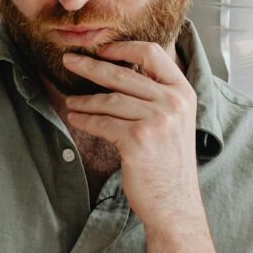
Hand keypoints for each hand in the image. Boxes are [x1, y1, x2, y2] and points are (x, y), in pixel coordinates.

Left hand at [60, 40, 202, 227]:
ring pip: (109, 100)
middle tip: (69, 60)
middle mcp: (173, 103)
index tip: (101, 50)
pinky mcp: (137, 140)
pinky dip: (85, 120)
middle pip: (123, 73)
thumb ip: (158, 96)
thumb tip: (122, 72)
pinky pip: (102, 123)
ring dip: (84, 100)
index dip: (123, 48)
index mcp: (183, 93)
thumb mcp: (175, 122)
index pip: (153, 53)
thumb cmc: (170, 165)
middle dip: (91, 66)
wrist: (175, 204)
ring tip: (71, 102)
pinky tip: (76, 118)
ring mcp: (157, 121)